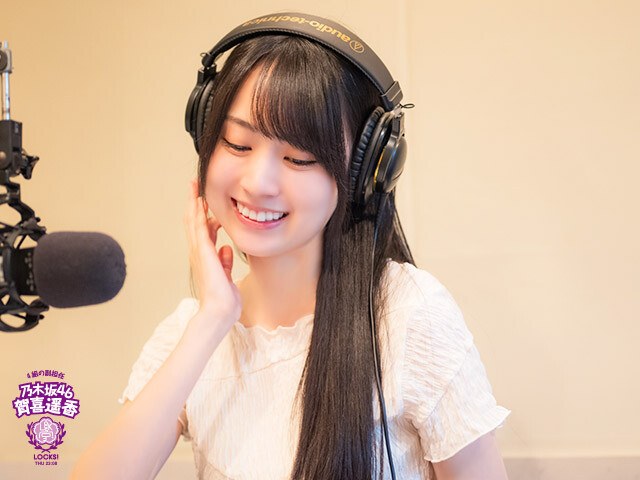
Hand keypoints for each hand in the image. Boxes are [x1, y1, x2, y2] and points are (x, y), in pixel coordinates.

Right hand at [184, 179, 241, 331]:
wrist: (219, 312)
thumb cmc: (224, 298)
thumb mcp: (227, 275)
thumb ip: (225, 262)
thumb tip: (226, 249)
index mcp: (205, 257)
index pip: (202, 230)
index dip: (201, 213)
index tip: (203, 199)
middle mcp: (199, 253)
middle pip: (193, 222)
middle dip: (194, 202)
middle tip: (194, 185)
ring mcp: (200, 253)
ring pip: (194, 223)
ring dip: (194, 204)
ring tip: (195, 188)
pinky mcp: (204, 255)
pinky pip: (199, 230)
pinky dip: (198, 216)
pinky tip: (199, 204)